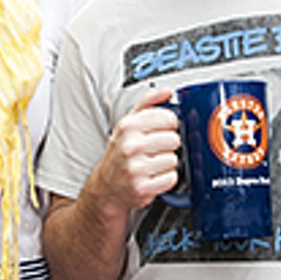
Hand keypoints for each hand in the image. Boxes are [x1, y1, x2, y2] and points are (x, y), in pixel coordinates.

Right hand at [90, 87, 182, 213]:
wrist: (106, 186)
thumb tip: (167, 92)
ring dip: (166, 163)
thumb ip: (148, 104)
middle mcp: (131, 146)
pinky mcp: (143, 187)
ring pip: (174, 159)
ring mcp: (136, 168)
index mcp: (128, 127)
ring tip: (151, 163)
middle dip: (167, 145)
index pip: (168, 118)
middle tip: (154, 149)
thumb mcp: (128, 124)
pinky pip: (171, 178)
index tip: (161, 130)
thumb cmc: (119, 153)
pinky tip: (153, 176)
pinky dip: (165, 178)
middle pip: (174, 139)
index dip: (169, 125)